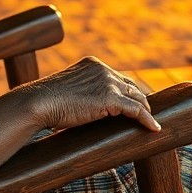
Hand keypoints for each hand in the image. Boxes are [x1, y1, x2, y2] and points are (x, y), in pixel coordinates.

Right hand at [21, 57, 160, 132]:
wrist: (38, 102)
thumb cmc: (45, 101)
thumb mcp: (65, 90)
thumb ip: (80, 91)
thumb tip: (84, 107)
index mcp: (92, 64)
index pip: (117, 77)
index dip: (127, 91)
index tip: (133, 102)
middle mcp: (103, 69)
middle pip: (130, 86)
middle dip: (139, 99)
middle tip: (146, 113)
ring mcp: (108, 82)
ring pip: (136, 97)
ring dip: (145, 110)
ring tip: (151, 122)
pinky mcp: (111, 99)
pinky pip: (136, 110)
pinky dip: (147, 120)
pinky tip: (153, 129)